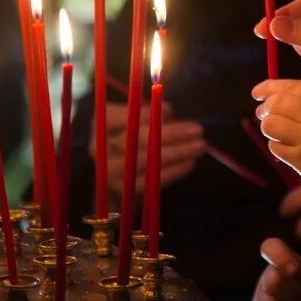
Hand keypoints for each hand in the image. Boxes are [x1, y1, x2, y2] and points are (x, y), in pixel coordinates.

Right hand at [90, 102, 206, 197]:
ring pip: (147, 161)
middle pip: (138, 139)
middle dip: (172, 133)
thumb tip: (167, 111)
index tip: (171, 110)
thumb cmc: (130, 135)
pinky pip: (152, 180)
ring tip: (200, 146)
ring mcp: (111, 172)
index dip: (147, 113)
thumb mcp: (135, 117)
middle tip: (198, 129)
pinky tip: (190, 162)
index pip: (124, 116)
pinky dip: (175, 171)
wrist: (116, 172)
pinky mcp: (125, 190)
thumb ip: (149, 112)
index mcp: (102, 123)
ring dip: (179, 153)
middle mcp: (101, 148)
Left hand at [253, 79, 300, 204]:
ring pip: (270, 125)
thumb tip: (273, 94)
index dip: (270, 87)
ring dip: (270, 128)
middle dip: (265, 108)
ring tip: (282, 134)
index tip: (257, 91)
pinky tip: (292, 150)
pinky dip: (278, 147)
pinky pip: (275, 147)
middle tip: (263, 114)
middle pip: (277, 103)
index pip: (293, 86)